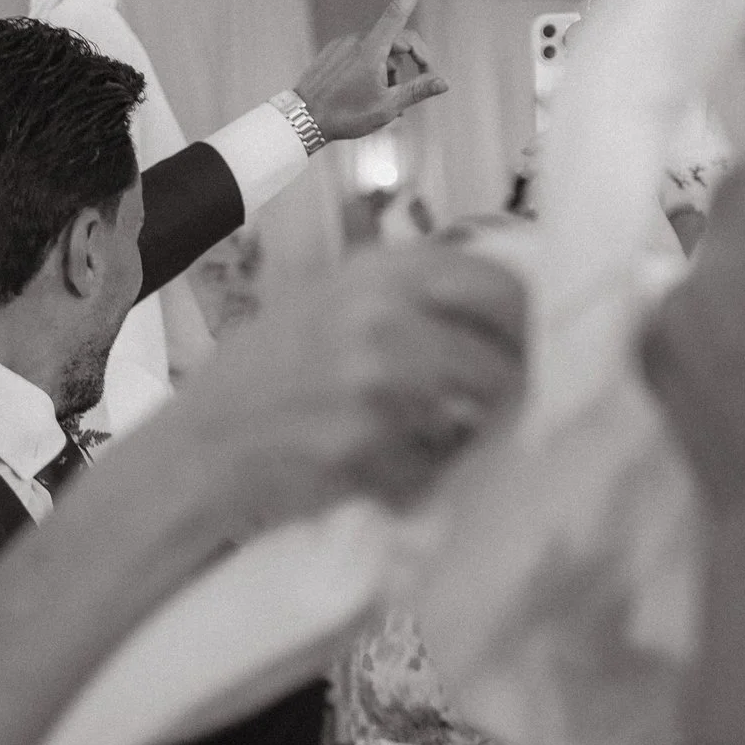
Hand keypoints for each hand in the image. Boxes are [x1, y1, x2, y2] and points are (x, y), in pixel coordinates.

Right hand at [172, 241, 524, 524]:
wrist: (201, 446)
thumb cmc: (267, 375)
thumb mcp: (331, 303)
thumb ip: (409, 297)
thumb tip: (507, 311)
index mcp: (377, 273)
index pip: (497, 283)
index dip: (530, 320)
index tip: (544, 345)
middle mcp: (380, 318)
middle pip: (502, 351)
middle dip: (515, 382)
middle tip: (511, 404)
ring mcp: (374, 386)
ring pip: (479, 412)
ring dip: (475, 429)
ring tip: (441, 435)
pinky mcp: (366, 448)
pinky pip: (436, 465)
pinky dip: (428, 472)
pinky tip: (392, 467)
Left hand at [293, 0, 449, 141]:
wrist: (302, 120)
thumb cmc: (346, 115)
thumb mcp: (387, 107)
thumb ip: (417, 90)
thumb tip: (444, 82)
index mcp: (371, 49)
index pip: (398, 12)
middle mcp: (356, 41)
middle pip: (397, 39)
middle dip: (415, 58)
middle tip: (425, 81)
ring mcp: (342, 45)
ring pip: (379, 50)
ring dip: (392, 70)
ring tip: (390, 99)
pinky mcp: (333, 53)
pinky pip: (361, 54)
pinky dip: (373, 69)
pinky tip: (371, 93)